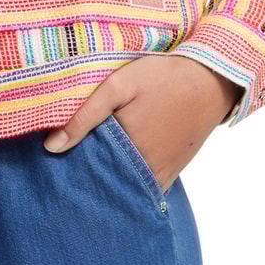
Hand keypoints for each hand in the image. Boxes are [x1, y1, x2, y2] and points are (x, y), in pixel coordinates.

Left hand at [42, 54, 241, 190]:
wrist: (212, 79)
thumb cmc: (163, 77)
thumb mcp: (119, 86)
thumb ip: (85, 116)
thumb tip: (51, 148)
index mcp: (128, 150)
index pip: (87, 171)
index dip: (71, 166)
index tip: (57, 162)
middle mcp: (146, 171)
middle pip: (106, 183)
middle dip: (89, 177)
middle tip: (71, 166)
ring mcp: (162, 174)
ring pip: (126, 187)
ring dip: (110, 179)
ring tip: (93, 164)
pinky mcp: (173, 171)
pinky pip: (146, 185)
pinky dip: (130, 180)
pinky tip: (119, 166)